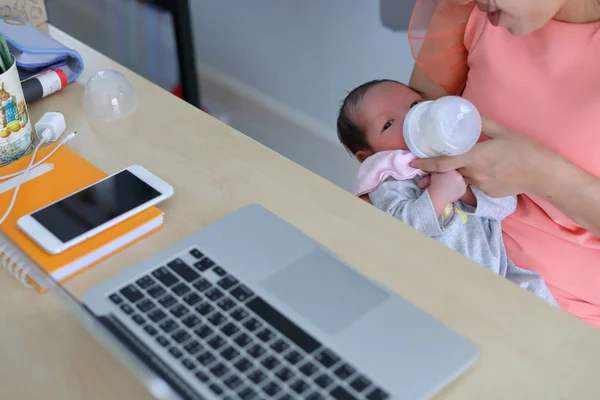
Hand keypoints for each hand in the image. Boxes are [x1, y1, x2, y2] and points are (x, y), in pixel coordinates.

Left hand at [410, 117, 559, 197]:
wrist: (544, 174)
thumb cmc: (525, 149)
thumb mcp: (502, 131)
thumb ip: (482, 123)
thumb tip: (467, 112)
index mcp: (475, 157)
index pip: (443, 163)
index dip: (426, 163)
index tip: (413, 162)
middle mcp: (475, 174)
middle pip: (451, 171)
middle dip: (441, 167)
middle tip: (434, 159)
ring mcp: (482, 186)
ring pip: (463, 178)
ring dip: (459, 171)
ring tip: (465, 162)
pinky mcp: (489, 194)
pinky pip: (475, 184)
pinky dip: (474, 177)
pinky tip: (486, 170)